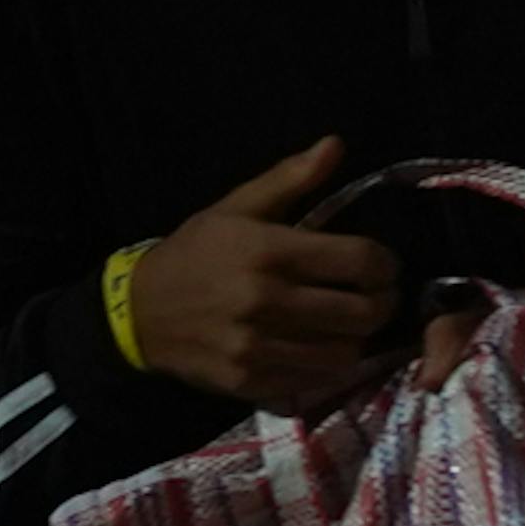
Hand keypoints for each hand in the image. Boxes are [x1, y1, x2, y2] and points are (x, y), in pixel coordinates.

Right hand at [122, 137, 405, 413]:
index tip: (384, 265)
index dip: (385, 264)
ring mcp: (257, 347)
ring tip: (351, 324)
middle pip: (360, 312)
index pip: (358, 261)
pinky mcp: (249, 381)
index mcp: (268, 251)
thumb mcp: (237, 207)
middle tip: (380, 297)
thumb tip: (336, 144)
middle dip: (383, 303)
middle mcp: (265, 301)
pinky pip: (313, 381)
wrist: (139, 312)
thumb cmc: (196, 253)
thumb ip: (290, 178)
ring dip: (357, 338)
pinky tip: (320, 348)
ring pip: (343, 353)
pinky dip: (326, 366)